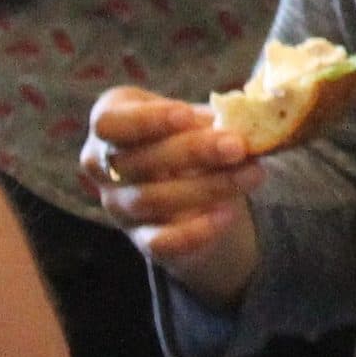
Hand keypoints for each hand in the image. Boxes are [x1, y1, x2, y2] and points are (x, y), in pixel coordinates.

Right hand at [81, 85, 263, 308]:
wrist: (190, 185)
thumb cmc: (188, 135)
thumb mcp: (196, 119)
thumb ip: (212, 118)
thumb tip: (247, 118)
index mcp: (110, 123)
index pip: (108, 123)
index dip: (145, 120)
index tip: (186, 114)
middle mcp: (103, 166)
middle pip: (137, 161)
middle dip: (193, 152)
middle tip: (237, 145)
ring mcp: (118, 206)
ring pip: (152, 199)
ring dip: (207, 186)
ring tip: (252, 174)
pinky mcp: (140, 239)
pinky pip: (160, 242)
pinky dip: (194, 231)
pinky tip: (227, 214)